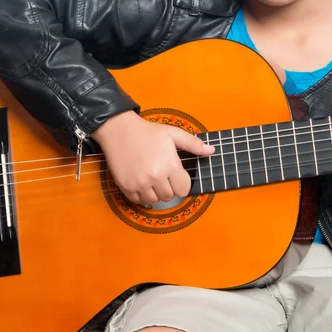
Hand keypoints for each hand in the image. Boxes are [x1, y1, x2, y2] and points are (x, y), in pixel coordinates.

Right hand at [91, 111, 214, 205]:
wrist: (119, 130)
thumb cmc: (148, 132)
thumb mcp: (173, 133)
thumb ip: (193, 144)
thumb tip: (212, 150)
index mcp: (170, 165)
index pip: (184, 190)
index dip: (182, 183)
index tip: (176, 176)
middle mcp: (155, 177)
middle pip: (169, 196)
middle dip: (169, 188)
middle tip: (163, 175)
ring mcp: (140, 183)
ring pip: (154, 201)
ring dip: (155, 193)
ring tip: (152, 178)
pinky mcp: (126, 187)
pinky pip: (138, 201)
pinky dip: (141, 195)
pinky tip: (141, 182)